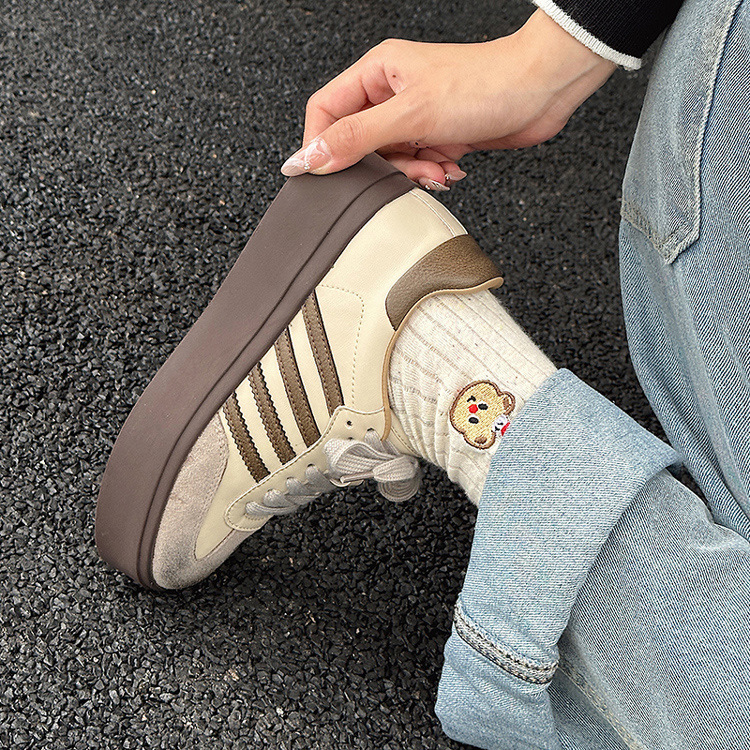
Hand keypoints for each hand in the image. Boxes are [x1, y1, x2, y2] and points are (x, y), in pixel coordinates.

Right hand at [280, 9, 615, 188]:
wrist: (541, 92)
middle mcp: (391, 93)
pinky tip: (450, 167)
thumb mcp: (411, 115)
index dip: (320, 146)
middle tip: (403, 170)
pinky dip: (431, 173)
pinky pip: (416, 165)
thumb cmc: (484, 84)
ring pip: (390, 160)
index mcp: (376, 73)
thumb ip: (356, 138)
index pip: (325, 111)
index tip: (324, 176)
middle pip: (358, 143)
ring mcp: (414, 117)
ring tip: (436, 167)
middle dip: (380, 166)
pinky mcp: (436, 136)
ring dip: (411, 173)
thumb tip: (311, 158)